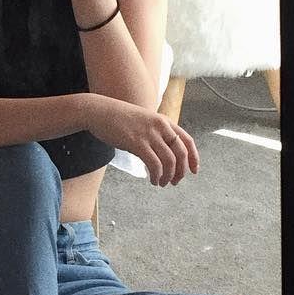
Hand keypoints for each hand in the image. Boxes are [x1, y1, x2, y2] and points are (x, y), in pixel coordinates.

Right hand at [85, 95, 199, 186]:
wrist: (99, 111)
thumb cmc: (118, 119)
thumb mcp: (144, 122)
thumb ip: (155, 134)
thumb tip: (162, 154)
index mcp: (164, 121)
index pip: (187, 141)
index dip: (194, 157)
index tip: (194, 171)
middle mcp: (160, 126)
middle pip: (181, 153)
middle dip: (181, 171)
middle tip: (174, 182)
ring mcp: (149, 134)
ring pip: (169, 161)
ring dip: (168, 176)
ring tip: (161, 183)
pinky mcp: (137, 142)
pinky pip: (154, 164)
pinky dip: (156, 175)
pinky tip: (152, 180)